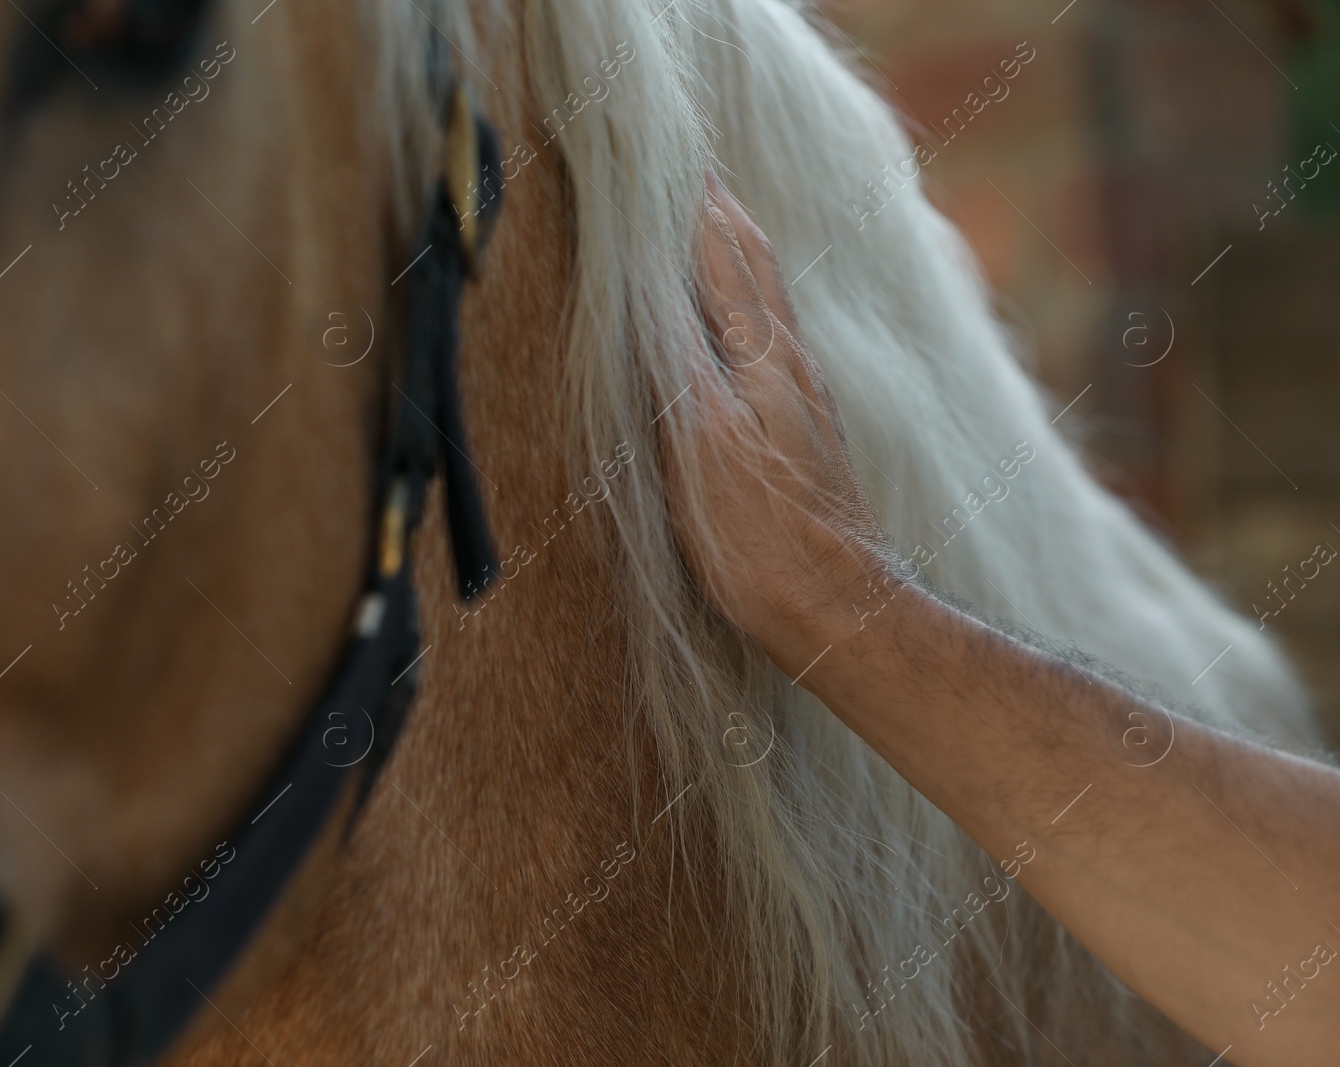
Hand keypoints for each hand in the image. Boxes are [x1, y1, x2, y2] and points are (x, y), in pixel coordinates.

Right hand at [660, 175, 898, 667]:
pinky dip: (749, 301)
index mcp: (758, 358)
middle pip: (753, 265)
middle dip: (720, 214)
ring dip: (739, 251)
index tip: (666, 160)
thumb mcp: (699, 445)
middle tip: (691, 173)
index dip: (691, 208)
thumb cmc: (760, 537)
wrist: (835, 605)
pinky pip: (772, 338)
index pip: (720, 257)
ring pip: (768, 299)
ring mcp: (801, 397)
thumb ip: (676, 358)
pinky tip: (744, 318)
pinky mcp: (803, 431)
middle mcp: (787, 365)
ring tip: (715, 222)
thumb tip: (649, 283)